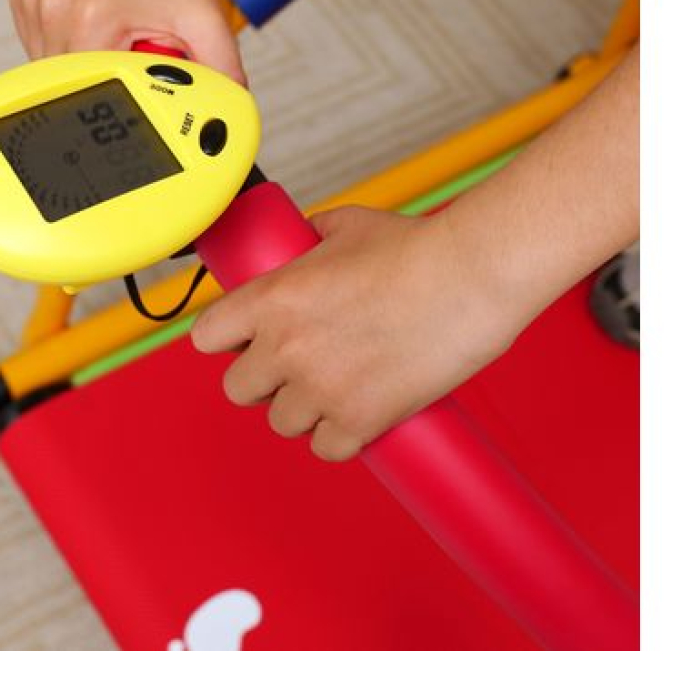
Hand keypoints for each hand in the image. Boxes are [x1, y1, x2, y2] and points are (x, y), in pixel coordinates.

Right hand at [7, 0, 244, 81]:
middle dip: (94, 76)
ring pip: (44, 60)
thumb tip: (233, 105)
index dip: (110, 92)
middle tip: (122, 50)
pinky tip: (86, 16)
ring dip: (73, 60)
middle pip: (65, 78)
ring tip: (106, 31)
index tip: (128, 83)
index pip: (89, 89)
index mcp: (90, 20)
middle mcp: (53, 5)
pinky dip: (56, 37)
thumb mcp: (206, 20)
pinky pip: (33, 34)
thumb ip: (223, 68)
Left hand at [190, 205, 533, 461]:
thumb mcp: (345, 226)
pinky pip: (326, 448)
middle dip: (263, 378)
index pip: (205, 337)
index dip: (226, 338)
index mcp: (272, 299)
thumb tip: (300, 242)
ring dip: (302, 408)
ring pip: (281, 422)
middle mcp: (285, 349)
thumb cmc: (414, 248)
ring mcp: (320, 390)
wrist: (470, 277)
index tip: (244, 338)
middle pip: (238, 389)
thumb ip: (309, 240)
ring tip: (334, 385)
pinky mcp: (359, 421)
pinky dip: (338, 436)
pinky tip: (355, 413)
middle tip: (295, 363)